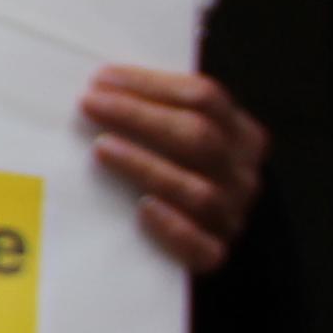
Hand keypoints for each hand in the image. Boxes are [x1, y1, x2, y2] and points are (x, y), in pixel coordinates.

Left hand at [82, 64, 265, 273]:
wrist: (203, 236)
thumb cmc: (176, 169)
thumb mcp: (182, 135)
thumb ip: (158, 111)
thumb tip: (101, 82)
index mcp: (242, 135)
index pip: (205, 98)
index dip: (152, 85)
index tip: (101, 79)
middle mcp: (242, 174)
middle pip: (199, 136)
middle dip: (140, 116)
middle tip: (90, 105)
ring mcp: (231, 216)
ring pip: (197, 190)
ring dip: (146, 165)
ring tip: (101, 148)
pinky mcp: (215, 254)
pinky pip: (200, 245)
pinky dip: (173, 227)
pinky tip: (143, 209)